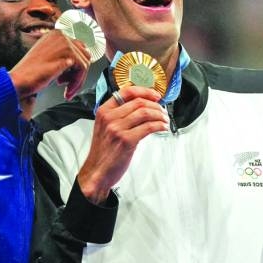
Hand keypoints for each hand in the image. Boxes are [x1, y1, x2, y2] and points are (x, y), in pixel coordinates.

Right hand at [9, 30, 90, 100]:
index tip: (66, 78)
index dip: (75, 66)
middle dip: (78, 73)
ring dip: (78, 80)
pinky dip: (76, 84)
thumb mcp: (50, 57)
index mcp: (56, 34)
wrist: (19, 81)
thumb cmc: (31, 72)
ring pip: (85, 64)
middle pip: (84, 55)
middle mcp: (61, 35)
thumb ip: (65, 54)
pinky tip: (67, 92)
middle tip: (67, 85)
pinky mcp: (67, 56)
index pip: (78, 48)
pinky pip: (82, 71)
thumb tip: (87, 56)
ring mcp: (65, 44)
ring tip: (67, 90)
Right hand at [76, 85, 168, 203]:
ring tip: (164, 120)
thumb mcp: (104, 127)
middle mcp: (110, 117)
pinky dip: (159, 126)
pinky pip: (149, 127)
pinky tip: (162, 128)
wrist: (97, 171)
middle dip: (156, 105)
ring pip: (146, 113)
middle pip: (139, 102)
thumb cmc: (103, 151)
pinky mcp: (127, 140)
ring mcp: (118, 129)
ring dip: (159, 115)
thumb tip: (141, 106)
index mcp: (104, 111)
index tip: (156, 95)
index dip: (145, 91)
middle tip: (163, 111)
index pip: (127, 91)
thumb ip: (118, 115)